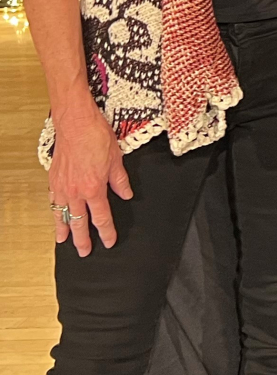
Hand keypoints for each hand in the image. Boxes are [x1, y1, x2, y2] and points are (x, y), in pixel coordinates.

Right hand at [47, 98, 132, 255]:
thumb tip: (126, 194)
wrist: (76, 123)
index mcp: (94, 188)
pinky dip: (54, 210)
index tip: (109, 242)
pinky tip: (56, 215)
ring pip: (61, 214)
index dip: (106, 232)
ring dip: (63, 229)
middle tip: (84, 252)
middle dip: (82, 239)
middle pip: (79, 222)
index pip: (101, 217)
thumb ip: (120, 180)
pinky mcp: (53, 178)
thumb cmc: (96, 137)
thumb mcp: (116, 159)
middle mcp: (76, 191)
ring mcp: (62, 186)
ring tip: (64, 241)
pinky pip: (52, 200)